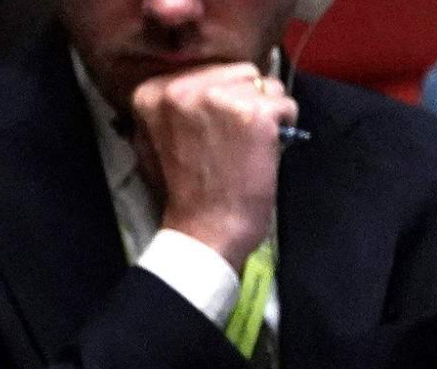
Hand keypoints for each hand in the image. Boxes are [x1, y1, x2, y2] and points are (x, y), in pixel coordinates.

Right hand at [130, 62, 297, 270]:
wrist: (205, 229)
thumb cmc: (181, 190)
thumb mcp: (151, 142)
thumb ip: (166, 108)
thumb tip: (183, 85)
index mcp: (151, 92)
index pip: (205, 71)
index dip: (216, 98)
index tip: (206, 129)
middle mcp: (182, 87)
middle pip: (238, 71)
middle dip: (242, 101)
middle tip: (229, 139)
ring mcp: (220, 98)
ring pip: (265, 84)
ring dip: (264, 112)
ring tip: (244, 145)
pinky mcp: (255, 113)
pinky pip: (285, 104)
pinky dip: (282, 127)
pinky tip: (262, 150)